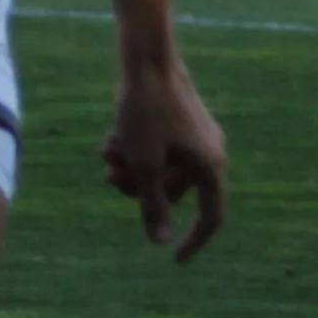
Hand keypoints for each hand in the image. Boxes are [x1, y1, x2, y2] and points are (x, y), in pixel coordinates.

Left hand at [103, 51, 226, 261]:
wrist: (147, 57)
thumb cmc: (146, 111)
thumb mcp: (144, 165)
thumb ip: (152, 206)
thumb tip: (161, 242)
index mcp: (210, 167)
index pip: (211, 217)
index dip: (194, 241)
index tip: (176, 260)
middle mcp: (211, 152)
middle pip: (175, 191)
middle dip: (141, 189)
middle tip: (109, 177)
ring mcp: (198, 135)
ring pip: (164, 169)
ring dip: (134, 168)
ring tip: (106, 152)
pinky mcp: (182, 120)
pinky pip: (163, 148)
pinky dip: (138, 149)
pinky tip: (112, 138)